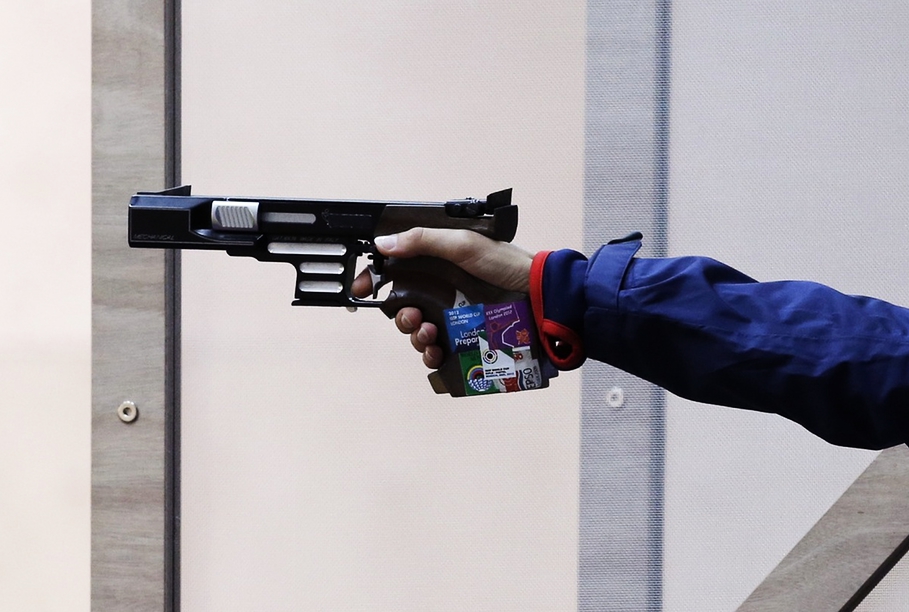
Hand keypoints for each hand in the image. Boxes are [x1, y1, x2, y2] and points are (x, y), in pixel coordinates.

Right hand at [351, 228, 532, 367]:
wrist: (540, 295)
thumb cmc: (506, 264)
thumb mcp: (463, 244)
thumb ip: (423, 241)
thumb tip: (382, 244)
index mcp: (437, 264)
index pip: (396, 272)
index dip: (374, 281)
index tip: (360, 291)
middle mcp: (442, 291)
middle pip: (402, 307)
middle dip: (399, 315)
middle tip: (411, 316)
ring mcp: (452, 317)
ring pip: (416, 332)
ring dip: (414, 335)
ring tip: (428, 333)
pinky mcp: (464, 340)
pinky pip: (436, 353)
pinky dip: (429, 354)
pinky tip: (436, 351)